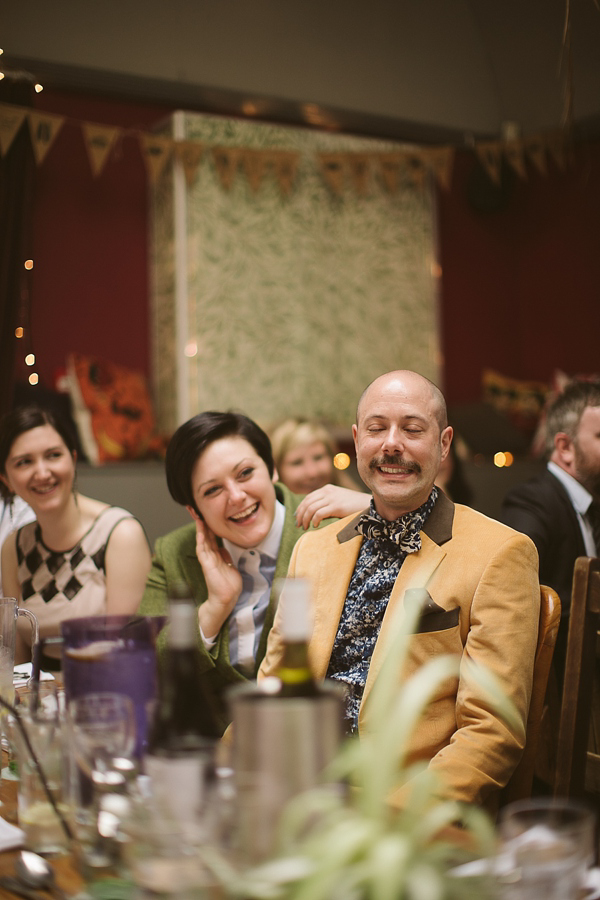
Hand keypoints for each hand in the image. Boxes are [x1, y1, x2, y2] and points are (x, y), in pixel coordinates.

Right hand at [192, 515, 241, 638]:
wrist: (226, 599)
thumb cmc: (229, 585)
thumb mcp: (230, 566)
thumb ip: (225, 556)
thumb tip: (223, 548)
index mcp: (216, 556)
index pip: (211, 537)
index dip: (209, 526)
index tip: (206, 514)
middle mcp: (210, 556)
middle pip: (204, 535)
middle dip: (201, 522)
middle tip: (196, 509)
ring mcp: (207, 560)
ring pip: (202, 539)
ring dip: (199, 527)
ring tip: (196, 514)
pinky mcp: (206, 564)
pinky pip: (202, 549)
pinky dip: (201, 538)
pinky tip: (200, 529)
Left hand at [295, 484, 370, 529]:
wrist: (369, 504)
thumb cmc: (354, 506)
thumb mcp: (338, 500)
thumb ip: (327, 503)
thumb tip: (313, 515)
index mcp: (327, 489)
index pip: (308, 498)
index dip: (300, 508)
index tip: (297, 517)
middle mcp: (327, 491)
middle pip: (307, 503)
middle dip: (300, 515)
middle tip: (298, 525)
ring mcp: (332, 498)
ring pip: (310, 508)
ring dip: (305, 519)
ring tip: (305, 527)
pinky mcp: (336, 506)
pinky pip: (319, 514)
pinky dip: (314, 520)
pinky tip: (315, 526)